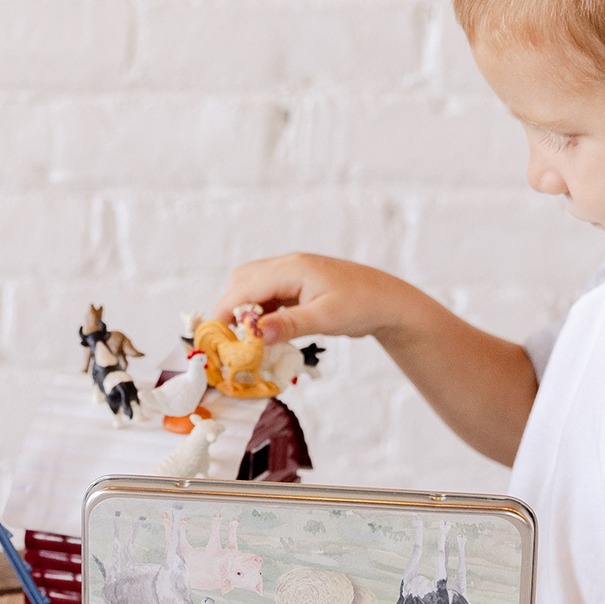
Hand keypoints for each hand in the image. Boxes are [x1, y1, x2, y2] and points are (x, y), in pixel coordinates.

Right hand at [209, 253, 417, 344]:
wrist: (389, 301)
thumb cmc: (361, 306)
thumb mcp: (325, 318)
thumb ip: (290, 324)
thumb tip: (256, 334)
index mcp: (292, 268)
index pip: (245, 287)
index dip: (225, 311)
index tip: (215, 336)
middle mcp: (289, 265)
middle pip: (243, 280)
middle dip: (230, 307)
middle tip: (228, 338)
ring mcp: (293, 272)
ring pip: (253, 285)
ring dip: (244, 309)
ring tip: (245, 337)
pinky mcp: (299, 283)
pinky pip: (269, 292)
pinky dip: (260, 309)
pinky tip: (266, 329)